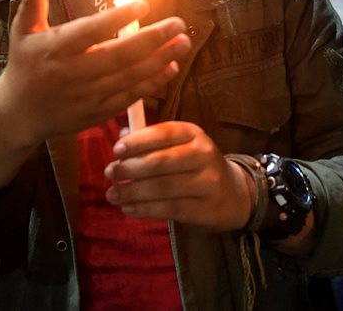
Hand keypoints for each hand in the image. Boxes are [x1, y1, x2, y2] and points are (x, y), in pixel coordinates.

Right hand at [0, 0, 189, 148]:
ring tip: (183, 42)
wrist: (18, 115)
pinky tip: (170, 68)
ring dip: (160, 60)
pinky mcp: (97, 112)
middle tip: (179, 23)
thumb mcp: (22, 31)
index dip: (117, 19)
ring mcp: (88, 95)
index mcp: (56, 49)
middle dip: (152, 39)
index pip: (90, 31)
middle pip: (118, 56)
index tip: (143, 3)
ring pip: (129, 77)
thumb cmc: (23, 66)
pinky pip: (129, 97)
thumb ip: (32, 1)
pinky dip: (152, 84)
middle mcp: (74, 72)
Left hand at [104, 121, 254, 230]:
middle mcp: (203, 154)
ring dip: (133, 192)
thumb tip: (120, 136)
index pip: (163, 133)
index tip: (116, 150)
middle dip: (130, 168)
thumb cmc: (195, 165)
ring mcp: (208, 182)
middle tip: (109, 174)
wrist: (233, 194)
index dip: (137, 141)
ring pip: (163, 187)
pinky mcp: (207, 209)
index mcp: (193, 133)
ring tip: (113, 195)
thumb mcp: (179, 146)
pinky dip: (146, 209)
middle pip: (161, 162)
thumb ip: (150, 141)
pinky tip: (129, 209)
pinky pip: (171, 209)